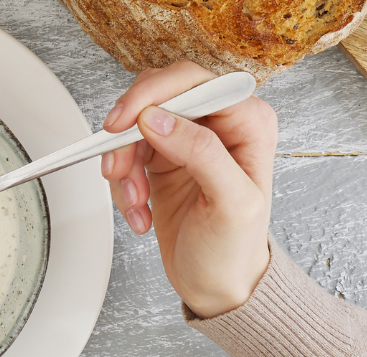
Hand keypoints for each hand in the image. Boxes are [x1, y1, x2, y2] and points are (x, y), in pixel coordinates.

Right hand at [100, 60, 276, 318]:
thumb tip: (158, 119)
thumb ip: (202, 154)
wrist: (216, 285)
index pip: (196, 81)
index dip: (155, 94)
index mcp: (248, 123)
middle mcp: (218, 123)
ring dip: (124, 161)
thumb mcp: (232, 205)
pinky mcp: (161, 155)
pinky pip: (125, 148)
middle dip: (131, 130)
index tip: (128, 122)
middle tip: (118, 160)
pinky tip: (138, 208)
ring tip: (135, 199)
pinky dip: (122, 179)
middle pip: (158, 94)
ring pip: (135, 121)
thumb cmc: (236, 251)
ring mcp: (186, 137)